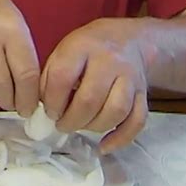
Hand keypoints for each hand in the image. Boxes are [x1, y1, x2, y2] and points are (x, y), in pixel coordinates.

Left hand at [41, 19, 149, 152]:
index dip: (53, 101)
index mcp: (82, 46)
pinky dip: (120, 138)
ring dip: (94, 127)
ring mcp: (130, 76)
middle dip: (72, 120)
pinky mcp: (143, 93)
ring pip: (116, 111)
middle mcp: (109, 59)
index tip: (50, 112)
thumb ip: (51, 77)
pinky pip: (137, 121)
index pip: (63, 77)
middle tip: (62, 124)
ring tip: (81, 126)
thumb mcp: (64, 51)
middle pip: (90, 99)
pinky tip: (104, 145)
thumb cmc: (88, 49)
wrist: (129, 40)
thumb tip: (42, 111)